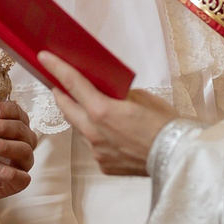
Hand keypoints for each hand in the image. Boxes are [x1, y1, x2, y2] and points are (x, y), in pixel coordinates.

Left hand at [37, 55, 175, 176]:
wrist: (179, 157)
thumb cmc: (166, 125)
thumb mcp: (142, 99)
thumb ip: (118, 95)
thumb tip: (108, 94)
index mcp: (102, 111)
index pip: (72, 84)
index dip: (56, 69)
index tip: (44, 58)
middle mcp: (93, 132)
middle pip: (68, 108)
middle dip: (62, 95)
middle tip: (59, 85)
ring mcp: (97, 152)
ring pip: (82, 130)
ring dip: (83, 118)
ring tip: (94, 111)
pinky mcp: (104, 165)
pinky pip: (95, 147)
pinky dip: (99, 138)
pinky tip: (113, 135)